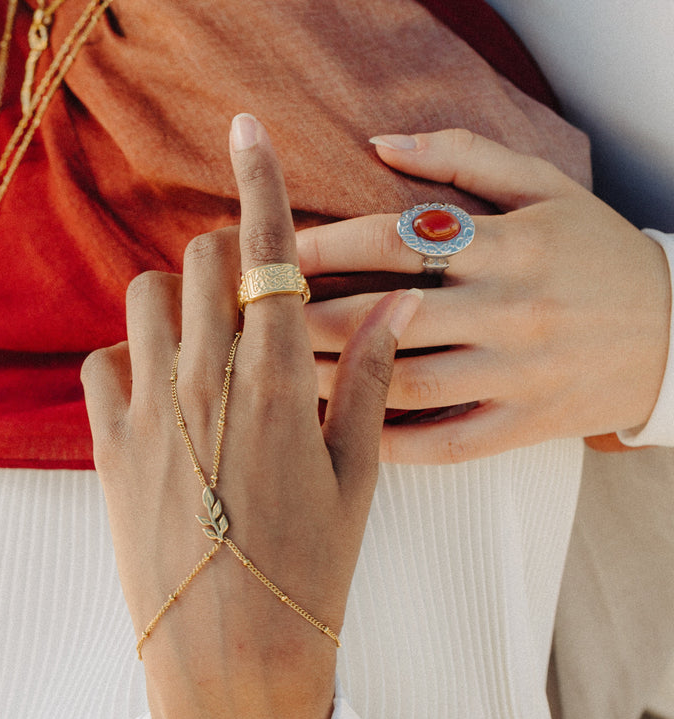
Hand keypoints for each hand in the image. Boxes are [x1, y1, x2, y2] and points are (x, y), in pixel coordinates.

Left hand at [81, 114, 420, 718]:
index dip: (260, 181)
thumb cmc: (308, 566)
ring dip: (175, 302)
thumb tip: (398, 303)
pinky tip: (158, 393)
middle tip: (249, 302)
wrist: (231, 652)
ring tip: (203, 347)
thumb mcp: (356, 473)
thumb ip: (369, 377)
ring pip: (144, 299)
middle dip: (227, 263)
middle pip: (201, 262)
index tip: (247, 129)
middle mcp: (205, 380)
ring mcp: (147, 410)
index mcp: (277, 382)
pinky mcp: (106, 444)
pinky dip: (129, 357)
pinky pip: (102, 360)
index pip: (268, 254)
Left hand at [297, 129, 670, 463]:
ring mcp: (519, 373)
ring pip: (409, 382)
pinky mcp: (526, 424)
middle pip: (387, 317)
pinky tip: (346, 434)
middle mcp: (511, 310)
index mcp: (508, 247)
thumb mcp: (545, 188)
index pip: (395, 242)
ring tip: (282, 374)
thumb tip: (379, 142)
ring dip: (338, 381)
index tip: (274, 249)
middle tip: (255, 321)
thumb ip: (462, 157)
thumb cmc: (597, 254)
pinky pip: (450, 443)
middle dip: (311, 317)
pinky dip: (396, 442)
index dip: (326, 244)